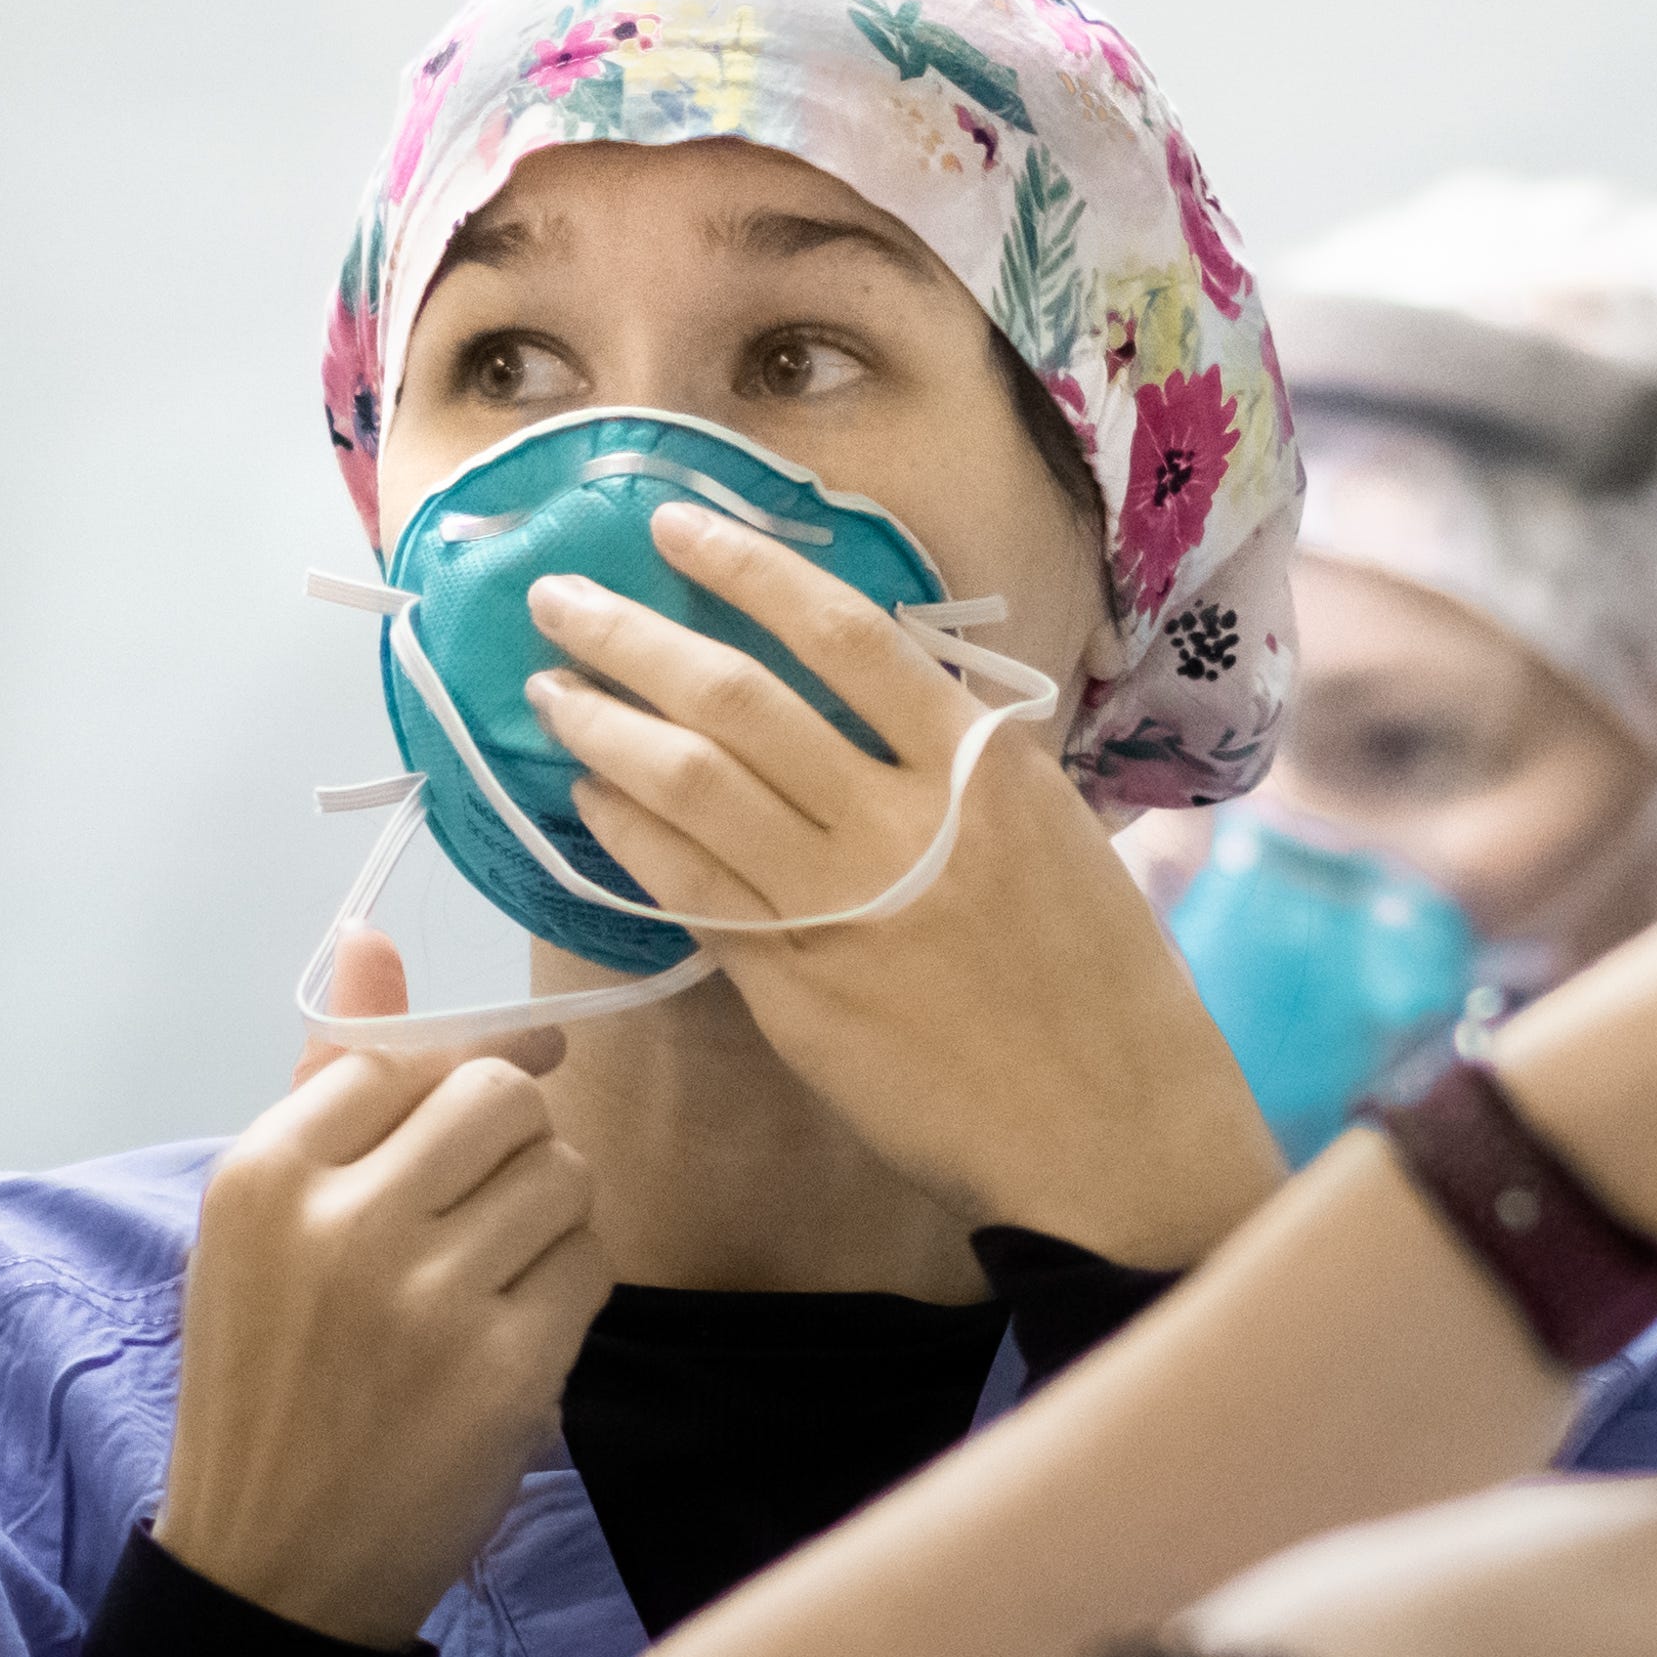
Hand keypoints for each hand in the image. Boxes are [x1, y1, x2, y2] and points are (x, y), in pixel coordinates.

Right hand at [160, 929, 610, 1645]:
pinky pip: (590, 1263)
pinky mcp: (504, 1368)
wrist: (273, 1566)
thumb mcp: (261, 1226)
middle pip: (501, 1095)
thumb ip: (325, 1079)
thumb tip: (373, 935)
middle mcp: (340, 1221)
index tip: (480, 1114)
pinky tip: (512, 1337)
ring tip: (491, 1276)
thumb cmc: (270, 1378)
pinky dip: (568, 1291)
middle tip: (486, 1207)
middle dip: (516, 1141)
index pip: (411, 1055)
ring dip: (551, 1216)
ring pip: (563, 1173)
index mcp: (265, 1174)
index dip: (462, 1082)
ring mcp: (425, 1296)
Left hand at [524, 502, 1284, 1267]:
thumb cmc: (1102, 982)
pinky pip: (688, 890)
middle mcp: (902, 822)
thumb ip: (969, 759)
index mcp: (980, 765)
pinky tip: (589, 801)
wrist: (1107, 1130)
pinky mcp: (794, 989)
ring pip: (691, 789)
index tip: (674, 525)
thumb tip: (886, 690)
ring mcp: (840, 906)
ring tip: (549, 692)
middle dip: (631, 637)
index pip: (842, 631)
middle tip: (559, 599)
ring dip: (605, 729)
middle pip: (738, 699)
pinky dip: (629, 836)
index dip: (745, 567)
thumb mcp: (1057, 832)